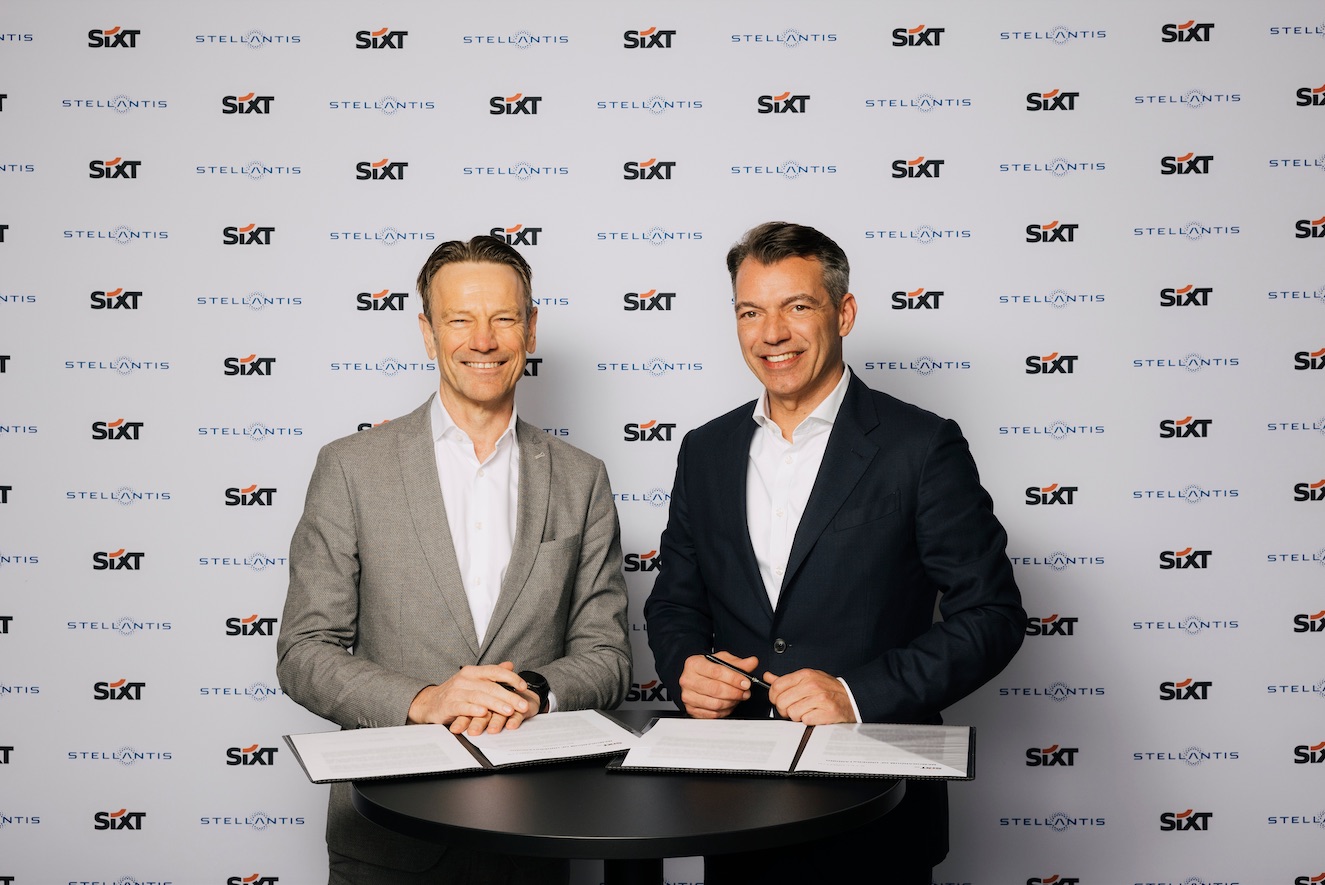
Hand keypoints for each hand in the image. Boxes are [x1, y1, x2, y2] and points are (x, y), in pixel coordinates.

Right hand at [407, 661, 536, 734]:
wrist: (429, 702)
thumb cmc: (456, 692)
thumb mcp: (473, 680)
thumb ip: (491, 674)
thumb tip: (510, 665)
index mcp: (473, 672)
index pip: (494, 671)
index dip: (510, 678)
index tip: (523, 686)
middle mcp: (465, 679)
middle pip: (490, 686)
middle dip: (509, 696)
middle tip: (523, 705)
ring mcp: (456, 692)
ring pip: (479, 697)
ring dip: (496, 704)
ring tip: (509, 711)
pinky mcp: (448, 705)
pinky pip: (462, 707)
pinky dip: (473, 710)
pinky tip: (484, 713)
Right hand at [678, 651, 758, 718]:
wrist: (695, 677)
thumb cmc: (708, 668)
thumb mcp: (722, 660)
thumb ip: (738, 663)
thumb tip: (752, 662)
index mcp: (694, 664)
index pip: (716, 672)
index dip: (734, 679)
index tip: (746, 682)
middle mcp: (688, 680)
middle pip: (715, 689)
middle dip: (735, 692)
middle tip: (745, 692)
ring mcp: (688, 696)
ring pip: (715, 704)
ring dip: (731, 702)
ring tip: (738, 698)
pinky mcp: (691, 709)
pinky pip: (712, 714)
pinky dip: (725, 711)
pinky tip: (729, 704)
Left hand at [764, 668, 856, 723]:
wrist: (852, 698)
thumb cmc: (829, 690)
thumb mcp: (808, 679)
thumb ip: (786, 680)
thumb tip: (768, 677)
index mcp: (805, 675)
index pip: (776, 686)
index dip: (774, 697)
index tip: (780, 700)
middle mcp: (812, 685)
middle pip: (782, 702)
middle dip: (785, 709)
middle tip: (794, 708)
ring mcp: (820, 698)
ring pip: (792, 713)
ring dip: (798, 716)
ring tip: (807, 711)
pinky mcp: (826, 712)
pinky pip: (805, 721)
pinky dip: (809, 721)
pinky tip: (815, 715)